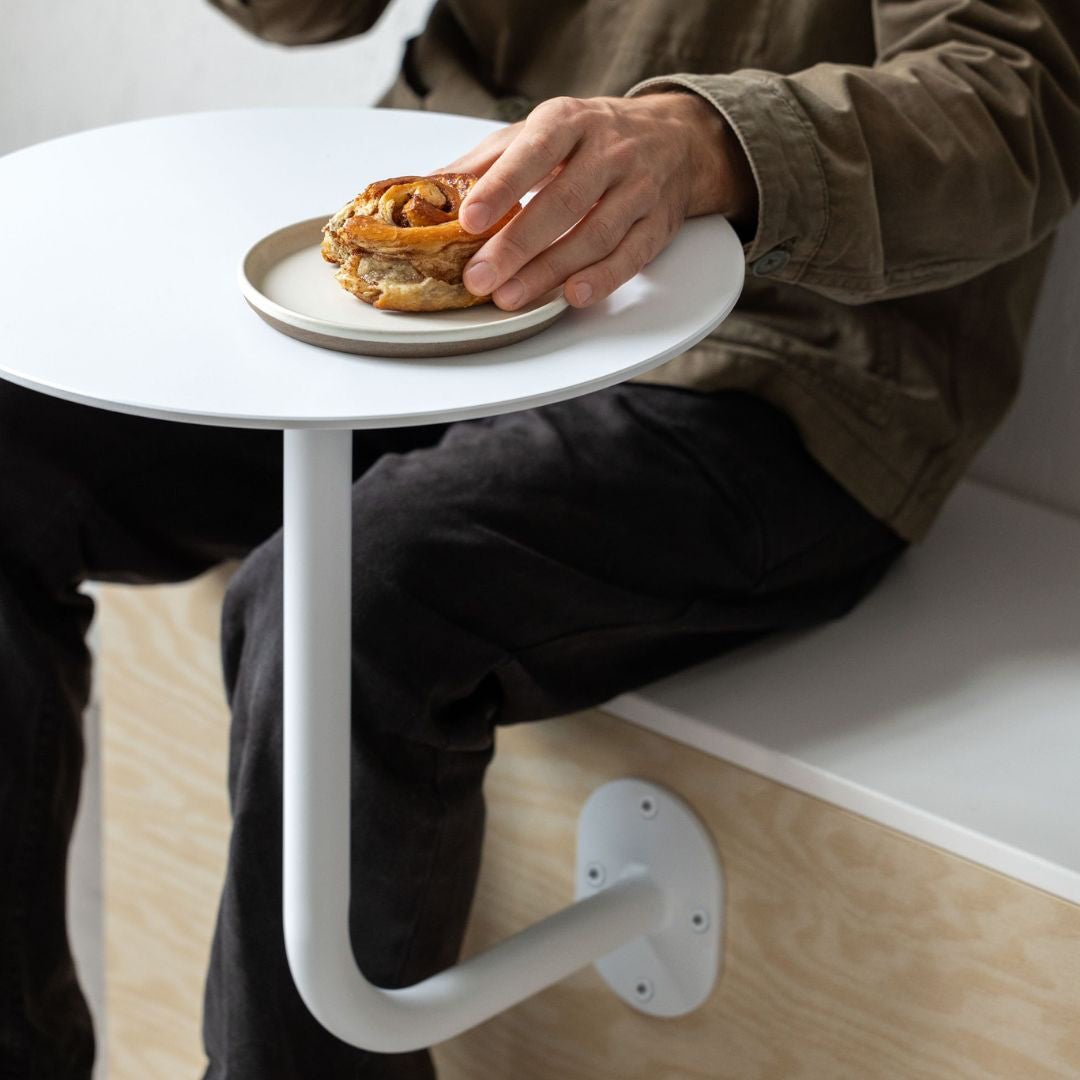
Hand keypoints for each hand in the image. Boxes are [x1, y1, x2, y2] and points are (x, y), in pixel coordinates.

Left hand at [438, 93, 755, 310]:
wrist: (673, 138)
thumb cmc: (591, 138)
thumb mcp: (540, 131)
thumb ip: (488, 160)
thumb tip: (428, 188)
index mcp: (569, 121)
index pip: (534, 152)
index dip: (501, 187)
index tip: (468, 219)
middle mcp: (609, 151)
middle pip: (563, 202)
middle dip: (516, 245)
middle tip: (478, 277)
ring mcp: (638, 188)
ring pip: (595, 234)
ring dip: (550, 271)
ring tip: (509, 296)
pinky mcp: (657, 224)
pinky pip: (630, 256)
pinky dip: (602, 279)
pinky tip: (572, 296)